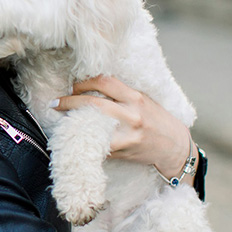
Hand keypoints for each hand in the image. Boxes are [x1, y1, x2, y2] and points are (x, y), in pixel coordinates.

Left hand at [51, 76, 191, 180]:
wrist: (175, 147)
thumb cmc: (157, 120)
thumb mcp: (144, 101)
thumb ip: (122, 94)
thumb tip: (90, 88)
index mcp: (136, 97)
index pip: (105, 81)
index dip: (84, 81)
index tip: (72, 85)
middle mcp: (131, 113)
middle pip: (93, 102)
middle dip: (69, 101)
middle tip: (55, 102)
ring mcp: (127, 133)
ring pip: (92, 125)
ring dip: (72, 122)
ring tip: (60, 120)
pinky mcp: (124, 150)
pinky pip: (99, 145)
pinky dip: (85, 141)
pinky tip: (74, 139)